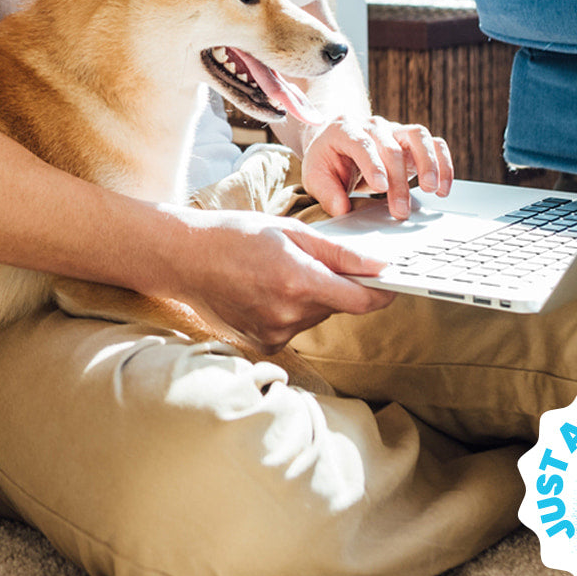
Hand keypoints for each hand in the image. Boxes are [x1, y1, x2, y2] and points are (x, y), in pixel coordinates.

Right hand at [157, 206, 395, 351]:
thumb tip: (379, 266)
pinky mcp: (264, 344)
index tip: (392, 282)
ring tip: (278, 272)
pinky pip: (294, 327)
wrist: (184, 259)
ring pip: (316, 316)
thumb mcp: (289, 231)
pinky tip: (265, 290)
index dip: (381, 292)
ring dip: (311, 297)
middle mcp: (289, 315)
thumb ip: (337, 253)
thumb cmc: (234, 235)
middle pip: (337, 306)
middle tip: (308, 259)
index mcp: (298, 282)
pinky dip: (291, 310)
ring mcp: (275, 334)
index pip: (360, 300)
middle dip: (335, 285)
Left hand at [300, 115, 452, 219]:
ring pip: (418, 135)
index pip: (362, 143)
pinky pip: (433, 144)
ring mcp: (394, 130)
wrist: (338, 142)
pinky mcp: (411, 141)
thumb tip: (342, 209)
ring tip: (432, 190)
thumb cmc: (327, 159)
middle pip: (391, 146)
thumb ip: (326, 192)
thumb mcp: (315, 175)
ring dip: (429, 163)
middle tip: (400, 211)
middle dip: (398, 180)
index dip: (373, 164)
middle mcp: (373, 125)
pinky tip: (444, 188)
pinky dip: (443, 163)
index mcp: (345, 129)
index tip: (381, 188)